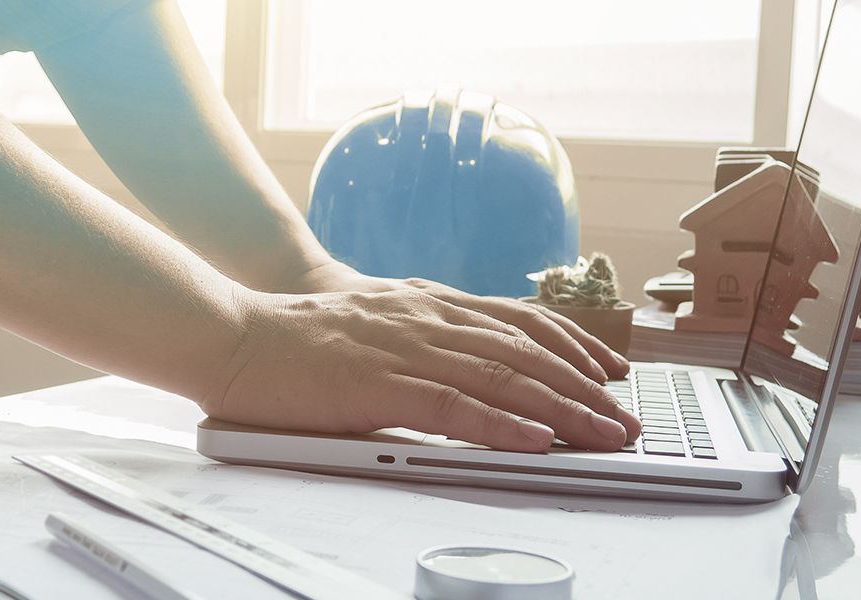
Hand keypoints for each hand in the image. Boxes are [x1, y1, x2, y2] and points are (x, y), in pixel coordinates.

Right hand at [202, 286, 641, 451]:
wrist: (234, 334)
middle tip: (626, 418)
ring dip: (563, 409)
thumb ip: (415, 335)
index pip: (517, 319)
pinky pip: (453, 406)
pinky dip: (501, 424)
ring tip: (605, 434)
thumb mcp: (369, 322)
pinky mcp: (378, 385)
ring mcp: (404, 348)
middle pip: (524, 351)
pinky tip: (535, 440)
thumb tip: (459, 364)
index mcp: (424, 302)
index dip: (572, 344)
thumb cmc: (294, 338)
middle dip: (584, 386)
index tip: (609, 369)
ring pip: (503, 377)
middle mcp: (425, 318)